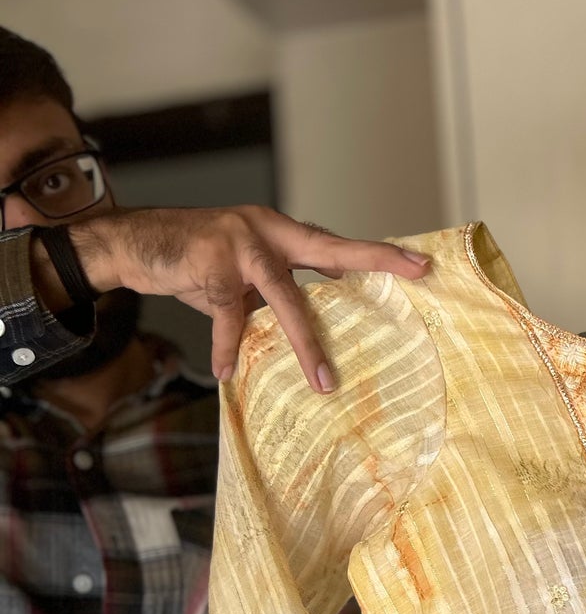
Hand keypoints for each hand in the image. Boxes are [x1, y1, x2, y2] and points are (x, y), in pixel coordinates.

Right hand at [66, 206, 430, 392]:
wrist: (137, 243)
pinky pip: (227, 316)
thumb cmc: (197, 262)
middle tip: (415, 271)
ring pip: (284, 297)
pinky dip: (227, 346)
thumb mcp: (245, 275)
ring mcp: (239, 244)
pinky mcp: (210, 265)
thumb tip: (313, 325)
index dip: (377, 253)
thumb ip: (278, 292)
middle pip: (329, 249)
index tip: (420, 264)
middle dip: (374, 259)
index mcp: (281, 232)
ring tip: (322, 382)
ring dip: (304, 343)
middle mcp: (267, 231)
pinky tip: (226, 371)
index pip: (336, 244)